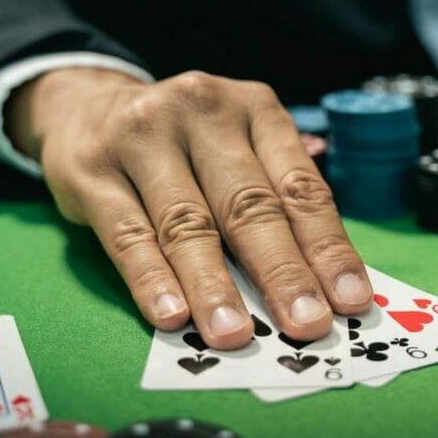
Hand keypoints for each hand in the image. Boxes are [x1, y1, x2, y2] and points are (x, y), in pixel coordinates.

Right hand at [5, 68, 372, 348]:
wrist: (88, 103)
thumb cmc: (187, 143)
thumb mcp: (240, 143)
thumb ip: (278, 196)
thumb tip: (329, 280)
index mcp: (255, 108)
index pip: (299, 185)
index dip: (327, 247)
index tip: (350, 300)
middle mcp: (202, 112)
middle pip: (248, 204)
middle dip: (282, 272)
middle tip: (306, 325)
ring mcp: (143, 137)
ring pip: (187, 224)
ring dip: (215, 286)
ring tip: (236, 335)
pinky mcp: (92, 169)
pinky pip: (128, 234)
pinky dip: (151, 279)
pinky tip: (172, 317)